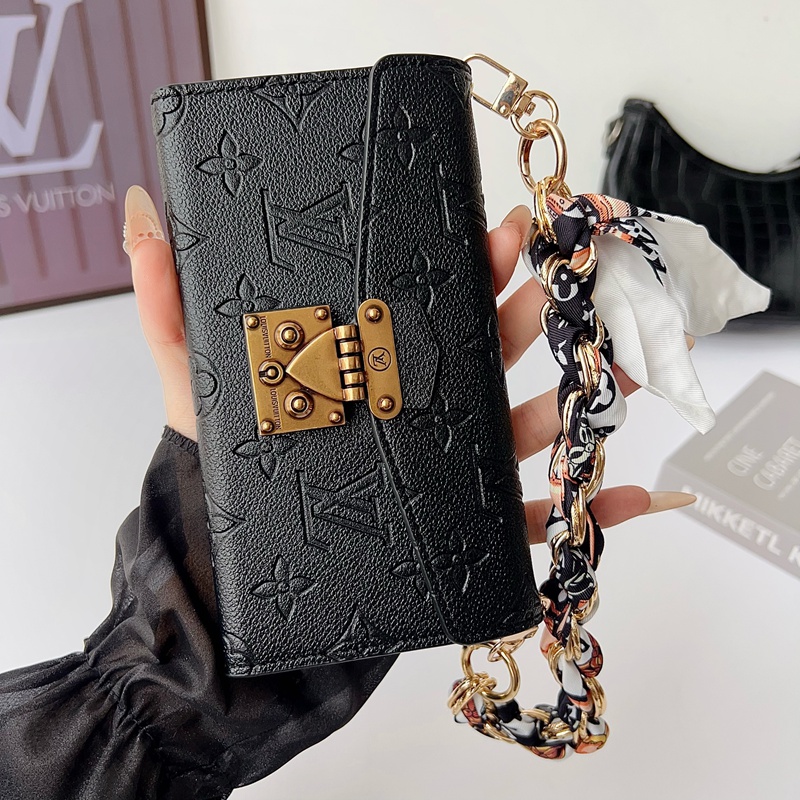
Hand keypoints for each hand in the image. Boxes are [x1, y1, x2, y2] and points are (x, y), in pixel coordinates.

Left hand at [125, 186, 693, 543]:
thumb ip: (169, 303)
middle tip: (568, 271)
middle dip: (536, 309)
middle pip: (493, 354)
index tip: (502, 225)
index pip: (433, 305)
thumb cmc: (231, 471)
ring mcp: (453, 472)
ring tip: (625, 363)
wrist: (246, 569)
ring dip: (587, 395)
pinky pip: (539, 522)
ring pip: (533, 426)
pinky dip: (593, 510)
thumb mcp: (195, 381)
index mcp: (378, 368)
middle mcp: (426, 412)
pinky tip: (635, 498)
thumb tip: (143, 213)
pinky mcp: (467, 533)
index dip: (471, 263)